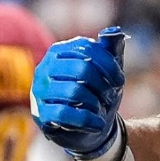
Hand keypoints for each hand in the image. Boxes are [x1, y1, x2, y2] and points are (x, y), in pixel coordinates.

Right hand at [30, 26, 126, 157]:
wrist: (87, 128)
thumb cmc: (96, 93)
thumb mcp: (107, 71)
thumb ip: (111, 49)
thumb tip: (115, 32)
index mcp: (60, 51)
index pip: (88, 49)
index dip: (109, 65)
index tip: (119, 81)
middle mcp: (45, 67)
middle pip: (82, 69)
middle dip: (103, 85)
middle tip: (110, 96)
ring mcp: (39, 91)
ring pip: (74, 92)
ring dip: (96, 103)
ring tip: (101, 109)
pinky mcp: (40, 114)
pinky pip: (66, 114)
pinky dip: (88, 120)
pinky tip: (98, 124)